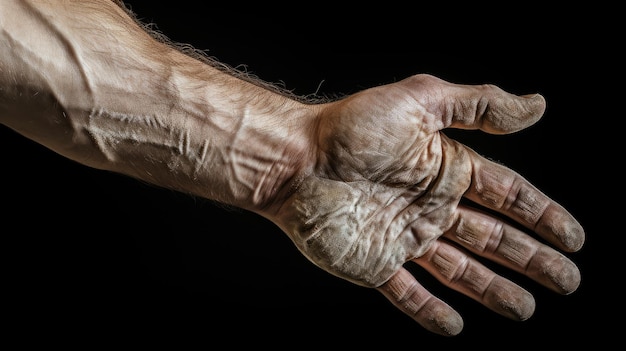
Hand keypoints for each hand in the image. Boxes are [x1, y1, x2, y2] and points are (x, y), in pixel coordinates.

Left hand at [269, 74, 583, 335]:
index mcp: (445, 170)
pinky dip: (430, 311)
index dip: (543, 216)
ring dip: (494, 290)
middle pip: (493, 238)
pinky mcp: (373, 263)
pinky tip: (455, 326)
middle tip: (568, 281)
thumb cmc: (351, 129)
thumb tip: (538, 104)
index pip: (507, 196)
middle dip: (531, 259)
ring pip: (459, 270)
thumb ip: (478, 107)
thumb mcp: (420, 101)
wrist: (294, 161)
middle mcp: (429, 206)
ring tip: (527, 309)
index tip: (575, 238)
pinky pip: (407, 293)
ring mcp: (403, 237)